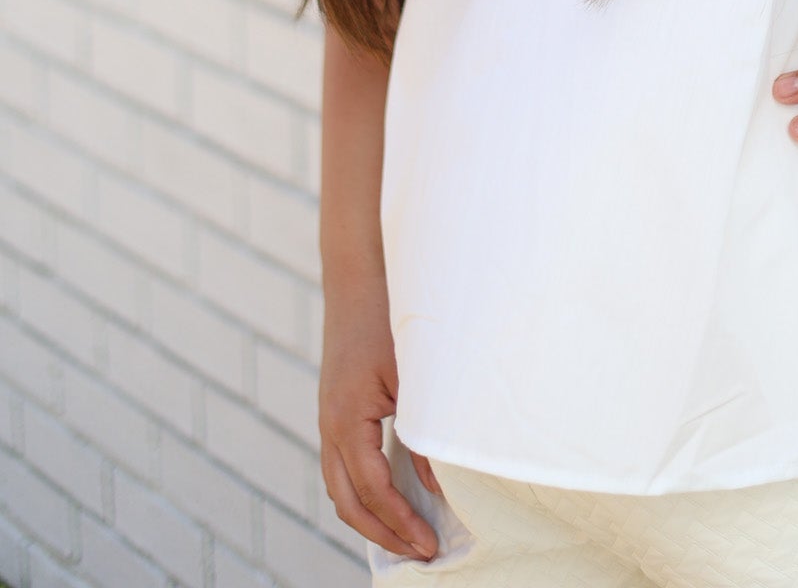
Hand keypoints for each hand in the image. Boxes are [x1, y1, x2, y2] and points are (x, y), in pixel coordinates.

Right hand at [319, 269, 441, 560]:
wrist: (360, 275)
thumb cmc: (389, 319)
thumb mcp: (414, 378)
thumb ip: (423, 435)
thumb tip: (438, 488)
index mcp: (346, 421)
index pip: (373, 492)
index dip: (402, 524)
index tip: (430, 545)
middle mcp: (329, 426)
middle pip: (348, 503)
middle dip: (384, 534)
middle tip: (420, 552)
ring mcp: (328, 419)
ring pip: (340, 488)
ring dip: (371, 518)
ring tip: (407, 535)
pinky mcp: (336, 409)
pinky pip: (342, 466)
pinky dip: (363, 491)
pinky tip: (392, 494)